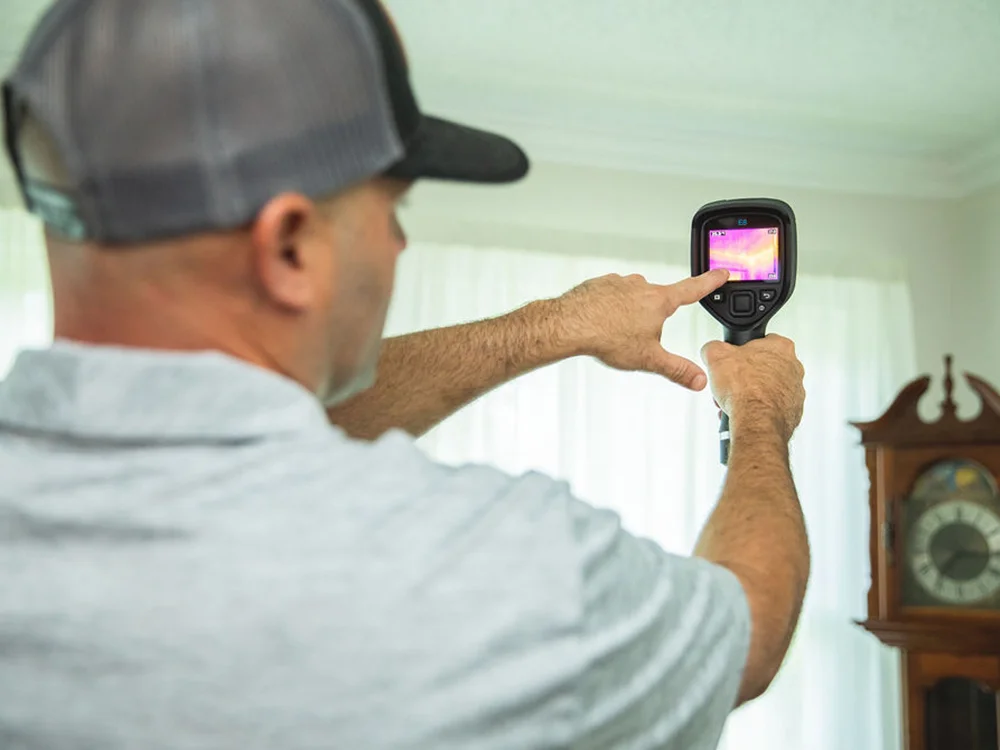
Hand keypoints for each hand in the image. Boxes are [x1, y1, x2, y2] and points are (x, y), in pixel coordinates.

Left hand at [555, 269, 728, 390]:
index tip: (721, 273)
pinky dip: (608, 309)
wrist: (569, 325)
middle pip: (656, 301)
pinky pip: (609, 296)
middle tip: (635, 338)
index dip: (710, 282)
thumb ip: (677, 370)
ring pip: (631, 299)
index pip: (693, 289)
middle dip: (651, 319)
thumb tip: (699, 379)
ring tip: (614, 333)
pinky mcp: (598, 284)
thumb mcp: (649, 359)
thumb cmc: (607, 337)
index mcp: (658, 300)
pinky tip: (600, 324)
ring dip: (627, 313)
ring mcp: (618, 282)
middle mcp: (640, 286)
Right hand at [700, 334, 805, 441]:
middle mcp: (794, 367)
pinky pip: (773, 407)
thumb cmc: (745, 389)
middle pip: (764, 367)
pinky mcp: (793, 411)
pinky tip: (746, 412)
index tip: (733, 361)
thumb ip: (714, 347)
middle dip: (747, 376)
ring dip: (753, 394)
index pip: (761, 341)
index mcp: (781, 347)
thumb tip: (712, 350)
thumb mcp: (716, 355)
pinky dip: (760, 410)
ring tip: (736, 401)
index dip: (741, 352)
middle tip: (732, 384)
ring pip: (768, 389)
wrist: (756, 421)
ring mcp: (796, 391)